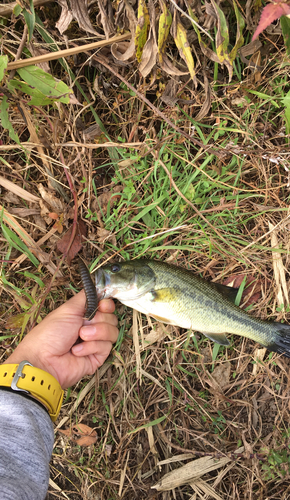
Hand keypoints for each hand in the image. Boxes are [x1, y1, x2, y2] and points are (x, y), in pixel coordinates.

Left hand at [3, 291, 118, 387]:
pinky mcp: (98, 357)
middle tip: (82, 325)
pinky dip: (90, 347)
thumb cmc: (51, 334)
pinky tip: (77, 350)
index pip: (106, 306)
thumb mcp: (68, 309)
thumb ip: (86, 297)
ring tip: (80, 337)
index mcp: (84, 314)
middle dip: (98, 320)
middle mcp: (91, 327)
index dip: (107, 305)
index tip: (103, 306)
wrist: (45, 360)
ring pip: (112, 332)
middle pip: (112, 318)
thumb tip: (100, 287)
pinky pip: (106, 347)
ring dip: (96, 333)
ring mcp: (95, 342)